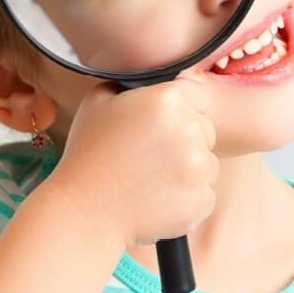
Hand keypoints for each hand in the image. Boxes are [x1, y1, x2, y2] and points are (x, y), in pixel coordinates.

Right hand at [41, 76, 218, 252]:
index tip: (163, 125)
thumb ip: (129, 85)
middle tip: (150, 156)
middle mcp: (190, 130)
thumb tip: (149, 82)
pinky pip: (205, 194)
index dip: (182, 109)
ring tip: (151, 180)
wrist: (84, 211)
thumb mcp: (98, 102)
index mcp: (168, 101)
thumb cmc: (88, 155)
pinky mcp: (202, 199)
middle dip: (185, 141)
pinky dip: (187, 199)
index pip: (198, 95)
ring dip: (188, 171)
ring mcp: (199, 168)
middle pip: (206, 130)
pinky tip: (157, 199)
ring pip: (208, 164)